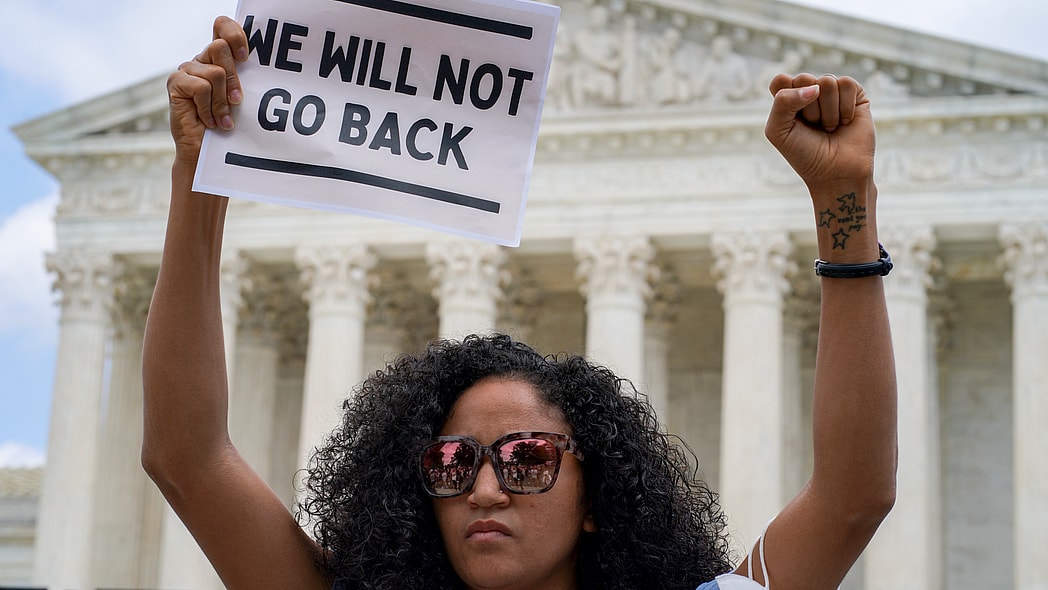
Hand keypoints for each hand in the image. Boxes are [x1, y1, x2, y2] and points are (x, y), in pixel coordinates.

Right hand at [167, 16, 248, 164]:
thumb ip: (245, 77)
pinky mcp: (176, 83)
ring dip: (222, 101)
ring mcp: (186, 70)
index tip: (245, 57)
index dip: (235, 34)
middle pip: (220, 48)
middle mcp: (201, 60)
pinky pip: (201, 87)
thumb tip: (268, 66)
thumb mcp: (241, 97)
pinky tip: (210, 121)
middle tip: (237, 101)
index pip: (222, 26)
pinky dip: (210, 108)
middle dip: (233, 78)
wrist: (207, 152)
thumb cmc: (228, 124)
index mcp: (218, 58)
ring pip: (215, 72)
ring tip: (223, 119)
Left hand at [764, 74, 875, 192]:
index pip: (780, 80)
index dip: (786, 98)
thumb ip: (783, 102)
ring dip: (828, 112)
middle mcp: (808, 91)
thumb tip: (815, 87)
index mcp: (787, 99)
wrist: (836, 172)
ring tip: (830, 127)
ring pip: (827, 81)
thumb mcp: (778, 131)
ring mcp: (832, 91)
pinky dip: (845, 107)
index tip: (792, 120)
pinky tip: (845, 122)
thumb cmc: (804, 153)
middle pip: (804, 79)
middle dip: (809, 109)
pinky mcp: (854, 93)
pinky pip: (847, 83)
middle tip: (814, 127)